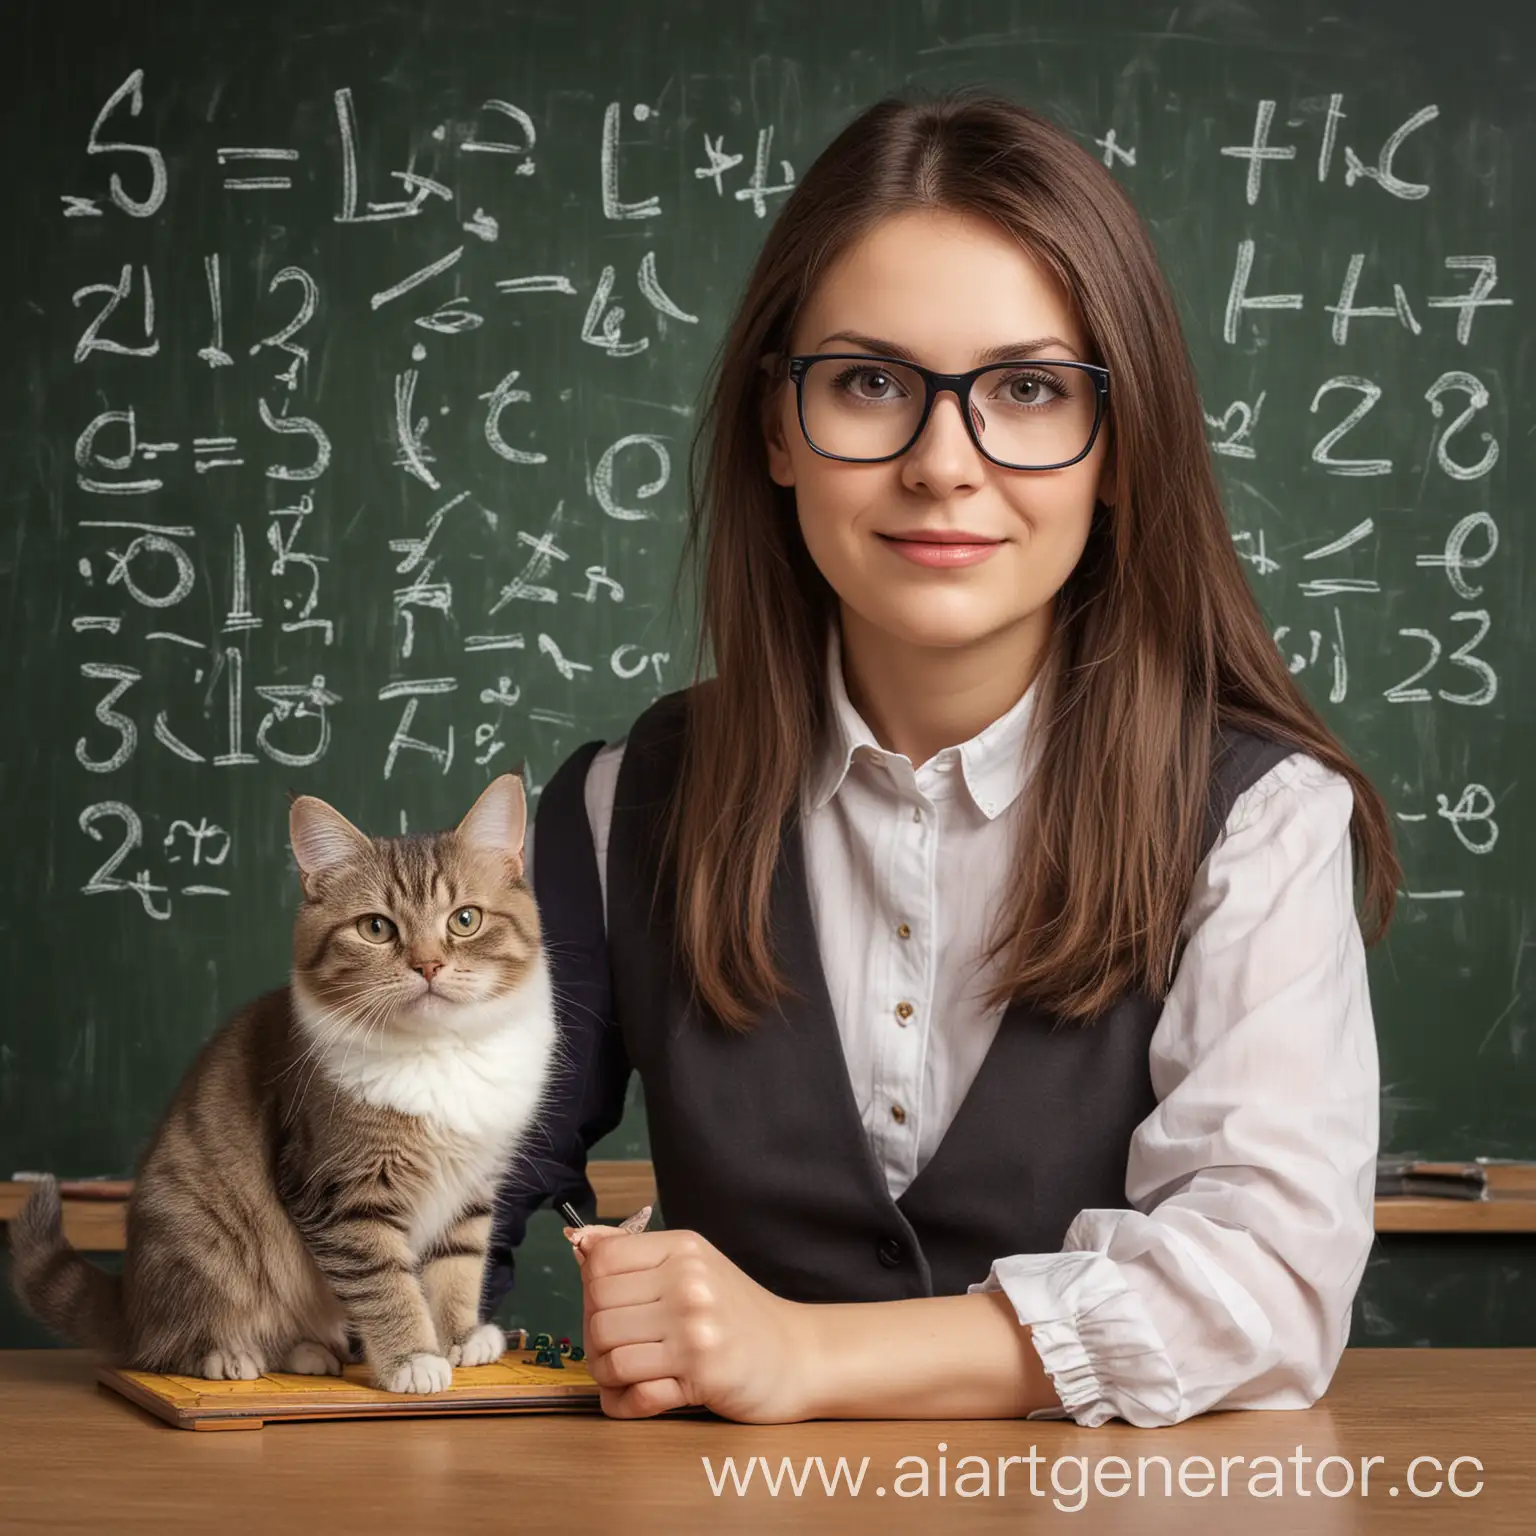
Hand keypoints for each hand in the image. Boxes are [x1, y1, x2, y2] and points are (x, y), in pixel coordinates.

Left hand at [566, 1224, 815, 1421]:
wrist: (795, 1354)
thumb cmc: (736, 1311)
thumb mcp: (692, 1266)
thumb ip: (636, 1254)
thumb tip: (580, 1241)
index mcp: (682, 1249)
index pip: (601, 1262)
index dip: (591, 1290)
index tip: (609, 1307)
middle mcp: (688, 1284)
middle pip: (597, 1313)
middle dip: (595, 1340)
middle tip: (614, 1350)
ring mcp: (696, 1331)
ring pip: (609, 1357)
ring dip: (607, 1375)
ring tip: (625, 1374)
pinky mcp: (703, 1376)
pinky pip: (635, 1396)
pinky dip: (625, 1404)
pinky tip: (638, 1397)